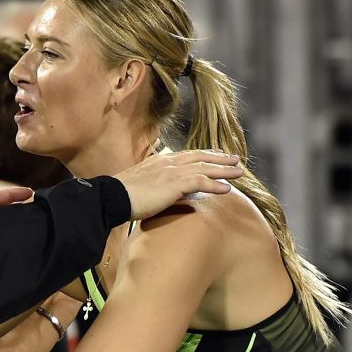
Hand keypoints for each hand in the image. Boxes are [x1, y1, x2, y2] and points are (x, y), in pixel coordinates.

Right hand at [114, 150, 241, 220]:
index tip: (215, 154)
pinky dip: (216, 184)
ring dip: (224, 170)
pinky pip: (201, 182)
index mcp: (158, 161)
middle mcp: (167, 162)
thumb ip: (151, 184)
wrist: (111, 197)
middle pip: (199, 157)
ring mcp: (172, 172)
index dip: (203, 154)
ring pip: (205, 168)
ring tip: (239, 172)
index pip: (186, 155)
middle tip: (235, 159)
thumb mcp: (137, 185)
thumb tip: (158, 191)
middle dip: (219, 158)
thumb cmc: (120, 196)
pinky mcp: (175, 184)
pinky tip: (227, 188)